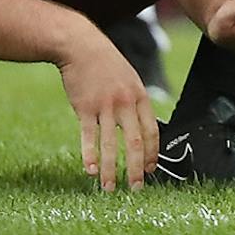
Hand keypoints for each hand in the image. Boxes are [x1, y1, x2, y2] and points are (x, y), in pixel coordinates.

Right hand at [55, 25, 158, 191]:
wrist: (81, 46)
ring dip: (111, 169)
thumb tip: (141, 128)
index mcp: (140, 96)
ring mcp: (105, 105)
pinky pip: (89, 136)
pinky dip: (90, 155)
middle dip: (137, 168)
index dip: (152, 153)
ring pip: (111, 144)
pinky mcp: (85, 108)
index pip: (151, 131)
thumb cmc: (106, 65)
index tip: (152, 171)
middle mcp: (125, 103)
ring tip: (110, 188)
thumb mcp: (129, 79)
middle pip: (135, 141)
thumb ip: (135, 102)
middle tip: (136, 188)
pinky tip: (90, 171)